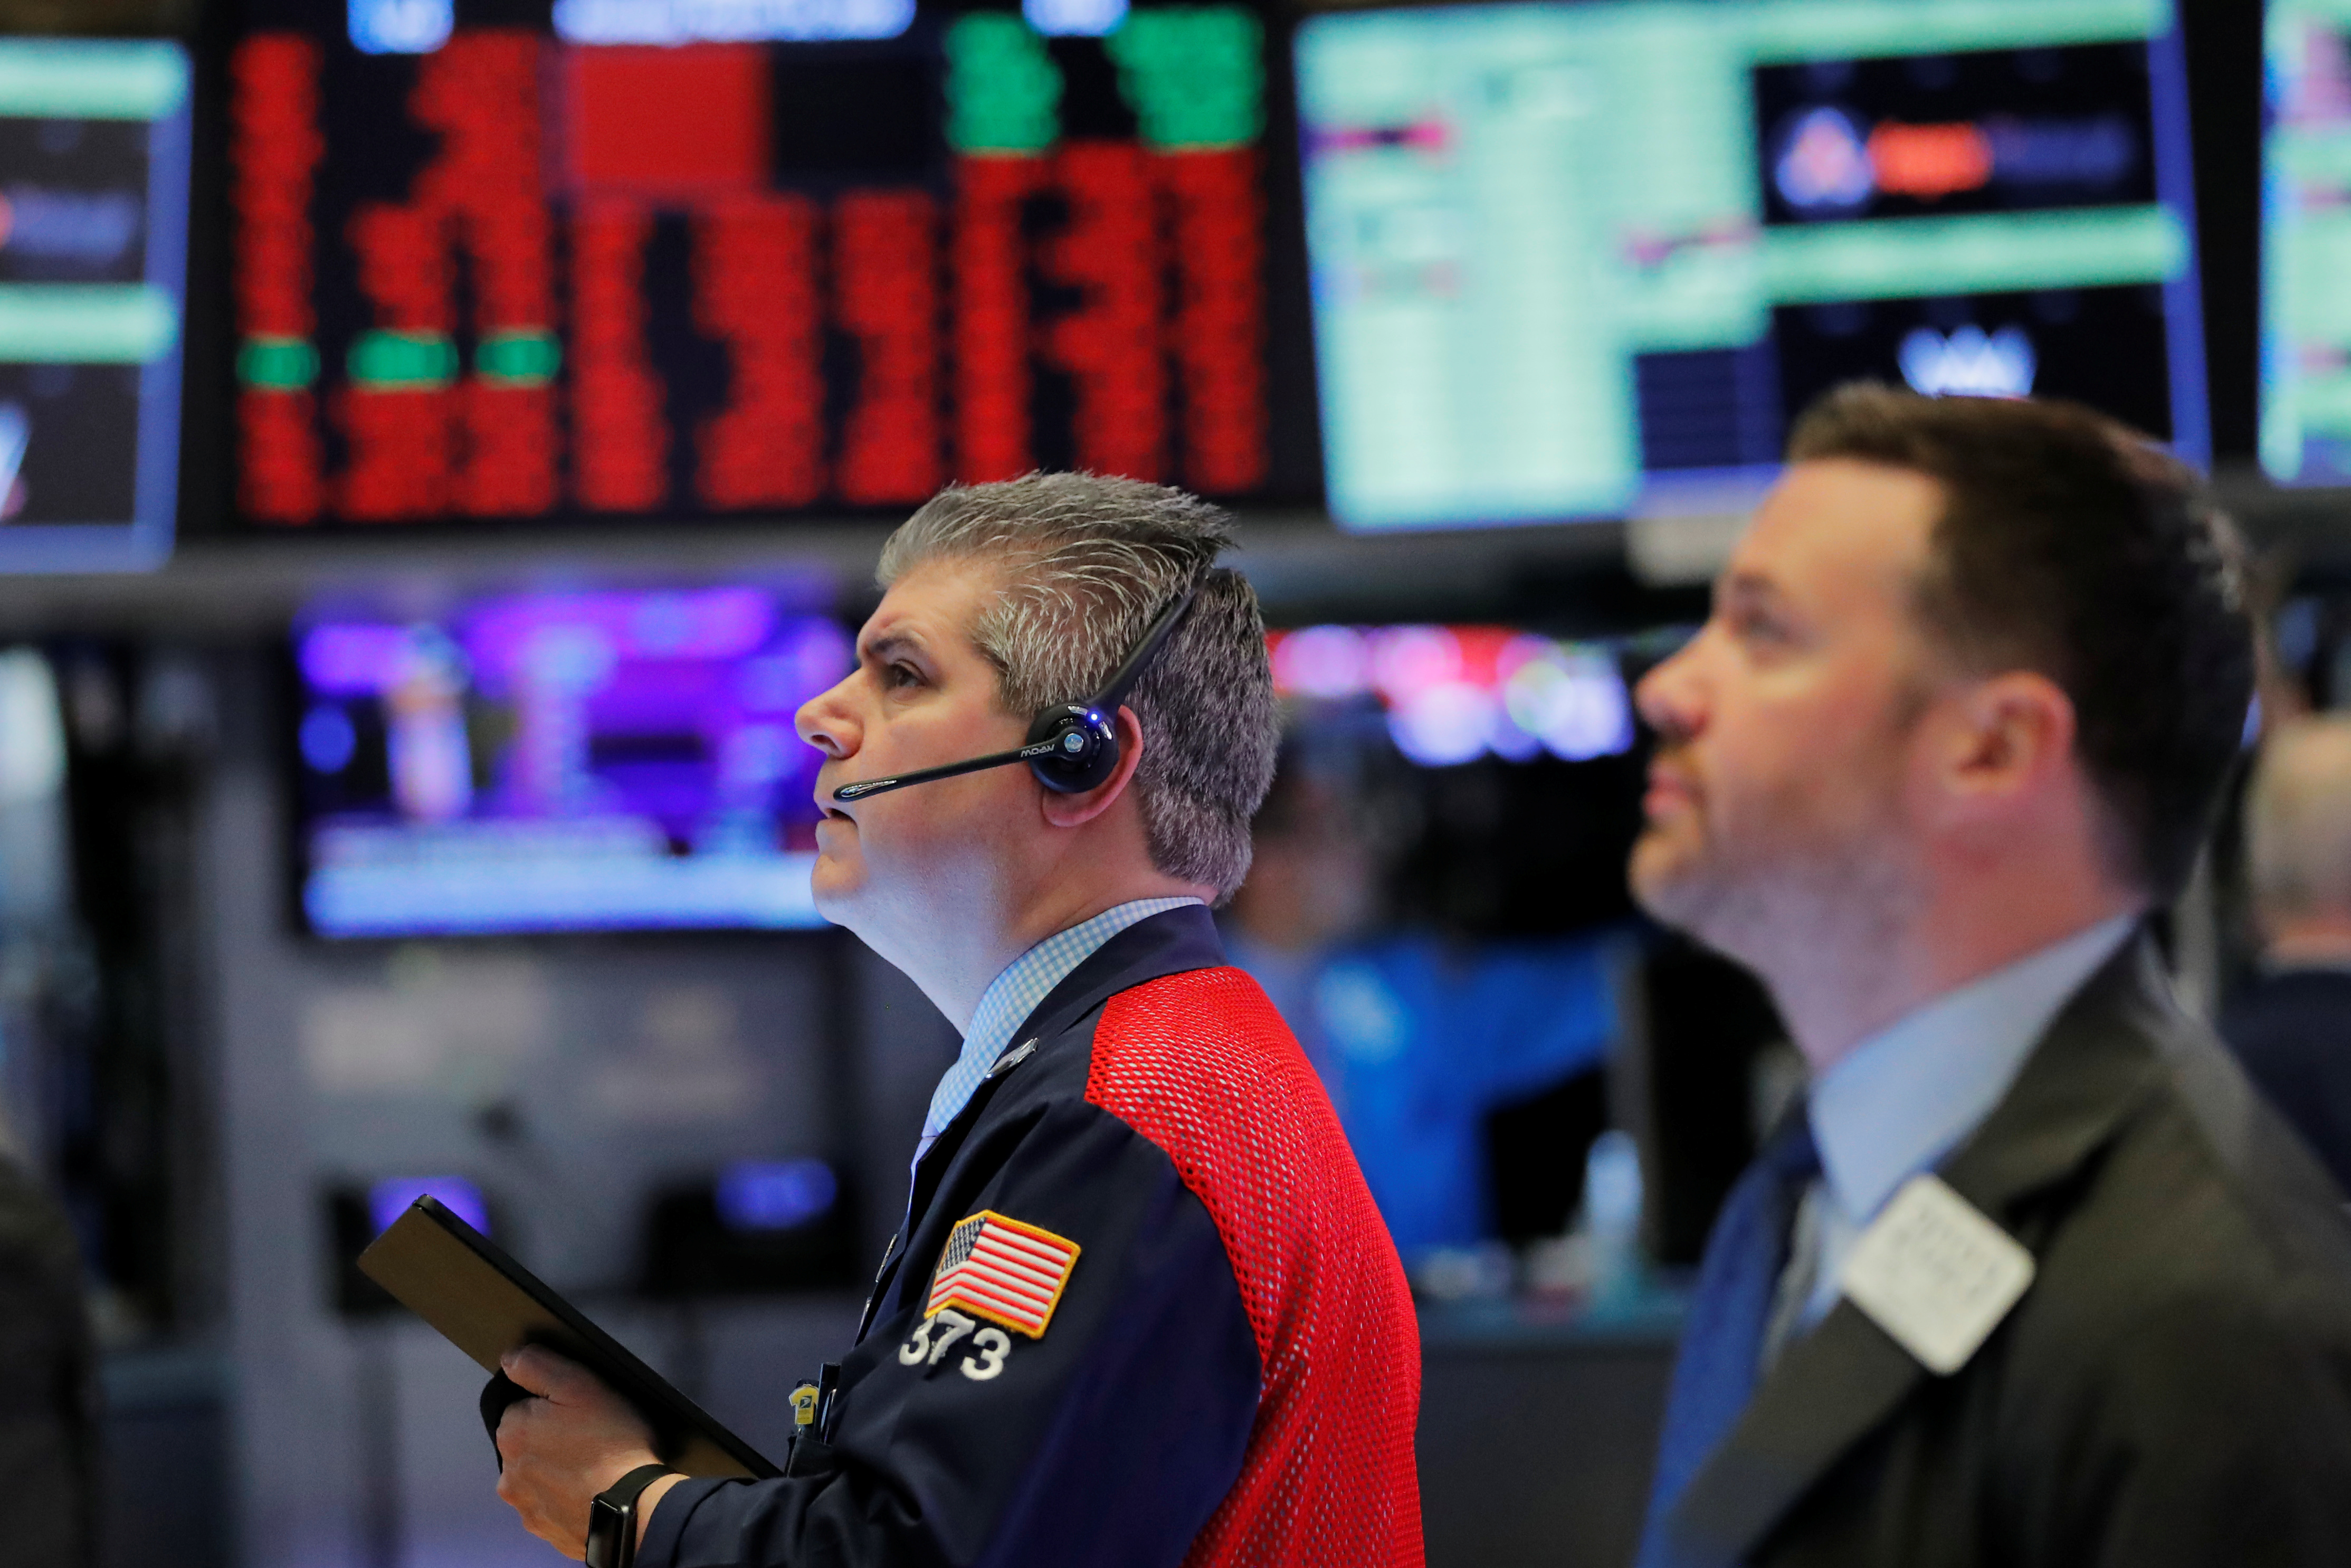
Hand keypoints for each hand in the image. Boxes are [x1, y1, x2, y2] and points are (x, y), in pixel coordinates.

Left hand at [493, 1346, 674, 1559]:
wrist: (635, 1509)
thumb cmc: (611, 1442)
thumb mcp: (580, 1385)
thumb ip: (538, 1366)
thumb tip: (508, 1359)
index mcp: (512, 1433)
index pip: (523, 1407)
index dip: (553, 1405)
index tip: (580, 1412)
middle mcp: (508, 1474)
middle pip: (529, 1445)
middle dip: (551, 1440)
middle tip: (592, 1440)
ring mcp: (526, 1507)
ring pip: (538, 1478)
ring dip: (557, 1472)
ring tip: (595, 1469)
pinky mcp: (545, 1530)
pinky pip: (552, 1507)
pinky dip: (567, 1499)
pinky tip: (593, 1493)